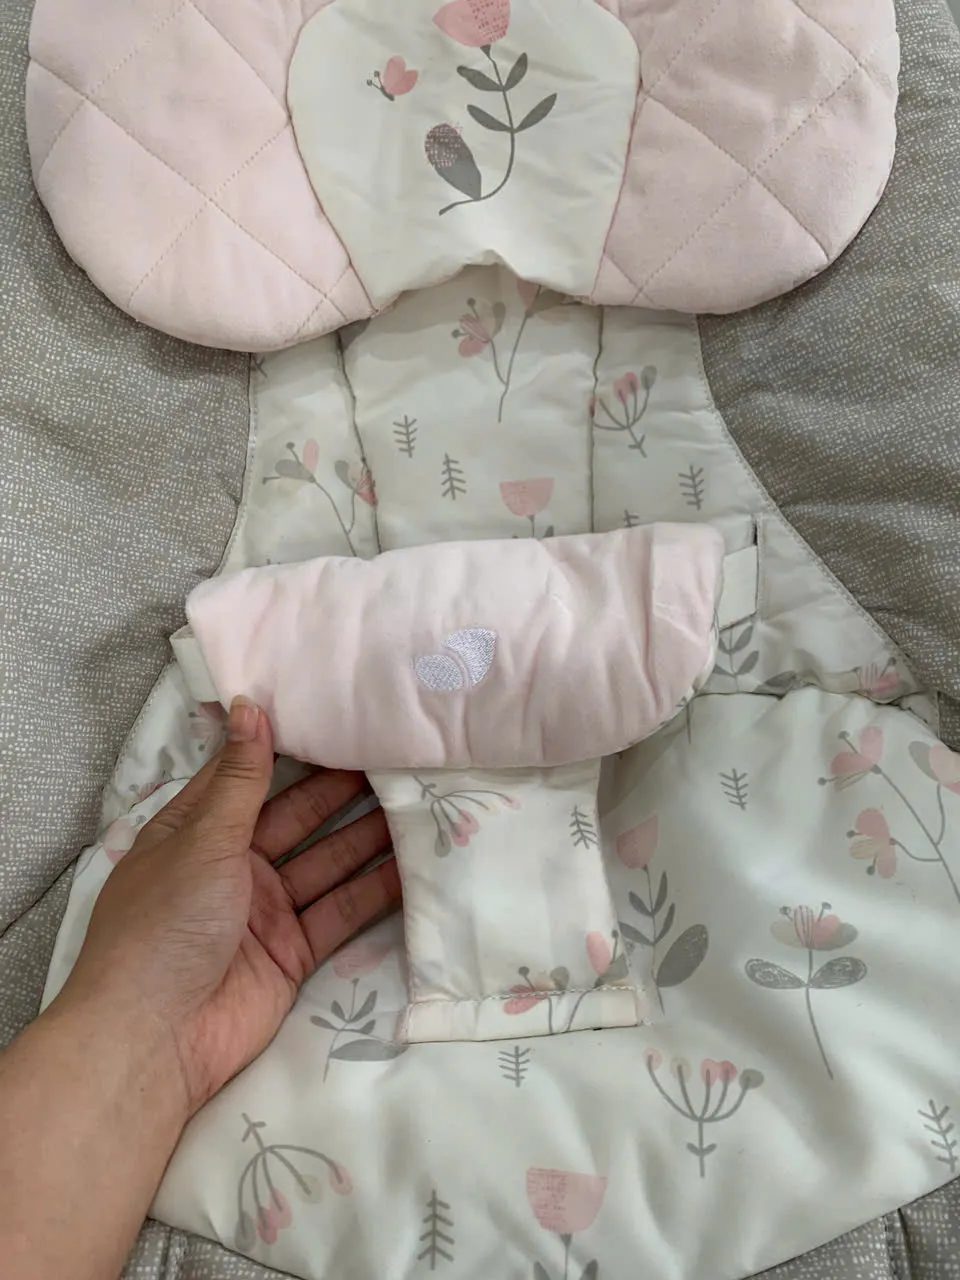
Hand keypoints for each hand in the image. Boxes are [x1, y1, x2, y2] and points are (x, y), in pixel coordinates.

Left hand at [64, 698, 400, 1119]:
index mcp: (197, 832)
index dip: (290, 747)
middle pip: (298, 817)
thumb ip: (241, 778)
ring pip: (327, 861)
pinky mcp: (295, 953)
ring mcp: (267, 910)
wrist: (154, 1040)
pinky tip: (415, 862)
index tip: (339, 713)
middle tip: (399, 752)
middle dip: (343, 789)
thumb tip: (248, 704)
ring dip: (369, 834)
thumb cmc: (163, 924)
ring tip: (420, 796)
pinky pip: (341, 911)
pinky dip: (376, 890)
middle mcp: (234, 865)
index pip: (249, 776)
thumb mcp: (202, 840)